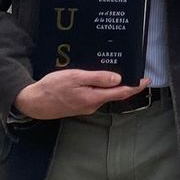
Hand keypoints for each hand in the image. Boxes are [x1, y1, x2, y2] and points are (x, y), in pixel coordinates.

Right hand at [13, 69, 147, 119]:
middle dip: (126, 85)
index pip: (121, 93)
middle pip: (114, 94)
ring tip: (120, 74)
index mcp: (93, 98)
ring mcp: (85, 107)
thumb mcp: (76, 77)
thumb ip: (97, 78)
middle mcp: (92, 105)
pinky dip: (102, 89)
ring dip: (113, 87)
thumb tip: (118, 79)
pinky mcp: (79, 106)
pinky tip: (100, 80)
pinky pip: (95, 96)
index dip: (135, 87)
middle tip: (134, 73)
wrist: (33, 102)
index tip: (146, 80)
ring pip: (105, 95)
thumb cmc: (52, 88)